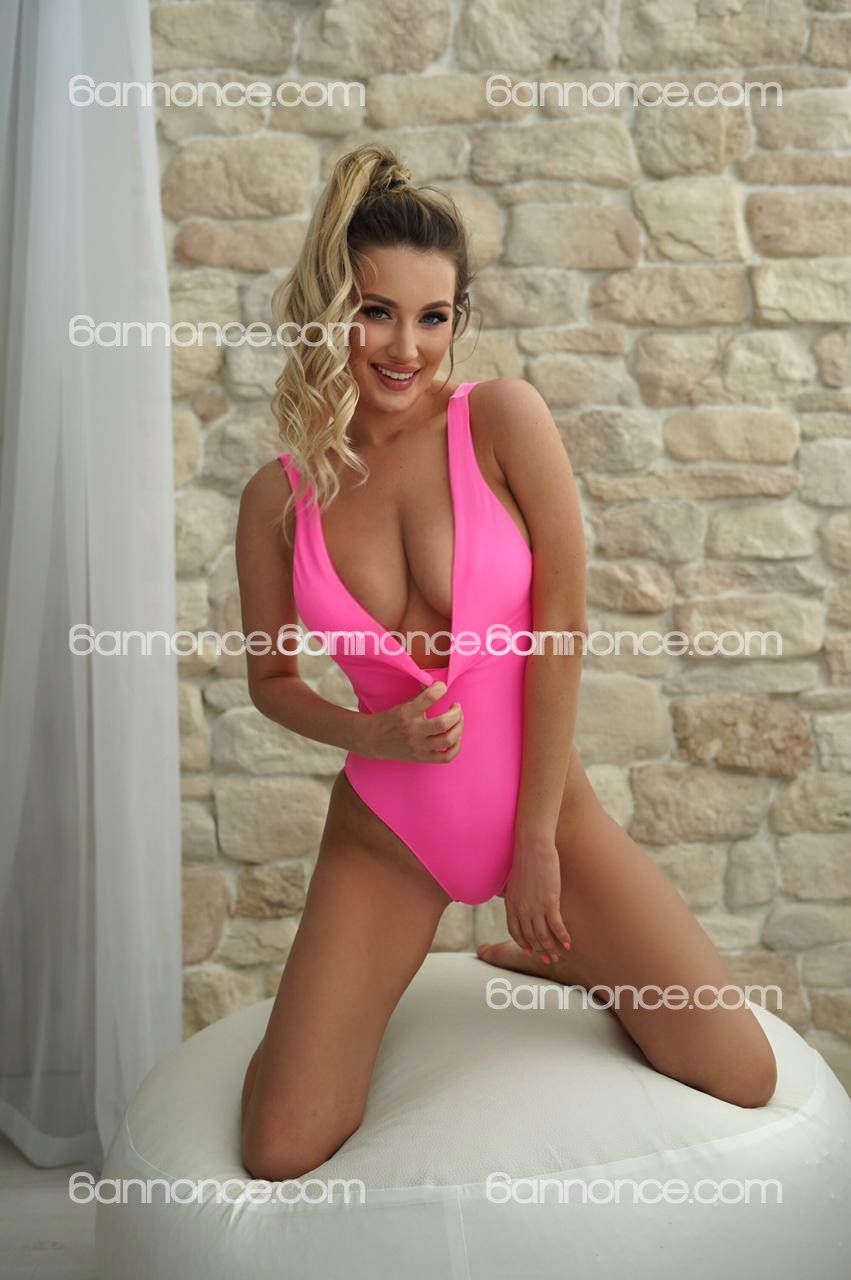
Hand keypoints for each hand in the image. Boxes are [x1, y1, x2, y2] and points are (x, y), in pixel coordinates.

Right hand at [357, 681, 463, 762]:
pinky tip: (456, 738)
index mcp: (407, 713)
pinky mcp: (421, 758)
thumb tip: (438, 684)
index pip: (430, 697)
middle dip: (456, 713)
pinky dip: (456, 748)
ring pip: (448, 740)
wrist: (372, 740)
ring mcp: (418, 746)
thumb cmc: (390, 719)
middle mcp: (413, 730)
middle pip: (444, 723)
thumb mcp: (402, 704)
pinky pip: (446, 757)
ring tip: (458, 721)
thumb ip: (421, 695)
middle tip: (456, 707)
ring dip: (459, 728)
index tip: (442, 687)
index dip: (441, 688)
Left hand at [503, 836, 571, 963]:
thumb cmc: (525, 858)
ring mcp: (535, 907)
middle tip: (549, 960)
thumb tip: (511, 896)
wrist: (532, 846)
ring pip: (543, 935)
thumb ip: (513, 892)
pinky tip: (568, 944)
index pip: (516, 931)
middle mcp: (521, 909)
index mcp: (511, 904)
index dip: (524, 943)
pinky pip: (556, 926)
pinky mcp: (549, 902)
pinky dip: (562, 937)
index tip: (531, 951)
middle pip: (531, 937)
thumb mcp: (513, 879)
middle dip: (540, 951)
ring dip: (552, 948)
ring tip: (559, 956)